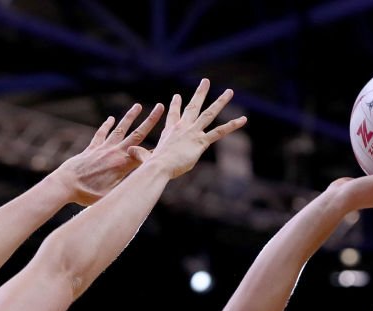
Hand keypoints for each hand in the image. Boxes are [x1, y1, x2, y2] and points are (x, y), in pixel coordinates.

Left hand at [55, 103, 164, 205]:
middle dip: (150, 120)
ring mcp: (103, 148)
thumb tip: (140, 195)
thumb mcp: (111, 196)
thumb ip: (126, 191)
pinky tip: (111, 119)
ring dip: (130, 117)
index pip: (146, 152)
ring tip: (138, 106)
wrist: (66, 184)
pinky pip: (101, 134)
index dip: (158, 146)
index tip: (170, 138)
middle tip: (160, 107)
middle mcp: (115, 152)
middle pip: (137, 133)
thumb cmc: (88, 194)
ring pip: (120, 128)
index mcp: (124, 164)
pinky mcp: (92, 148)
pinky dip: (107, 125)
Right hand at [128, 79, 247, 178]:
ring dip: (220, 102)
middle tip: (205, 81)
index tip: (177, 96)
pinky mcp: (201, 141)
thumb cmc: (151, 165)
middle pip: (193, 106)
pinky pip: (219, 132)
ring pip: (209, 113)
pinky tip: (243, 120)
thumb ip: (139, 154)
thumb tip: (129, 152)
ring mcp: (192, 132)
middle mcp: (182, 127)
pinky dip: (232, 126)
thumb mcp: (143, 158)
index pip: (173, 115)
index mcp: (169, 131)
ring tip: (230, 91)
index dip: (176, 105)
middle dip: (200, 93)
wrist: (158, 166)